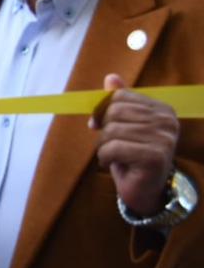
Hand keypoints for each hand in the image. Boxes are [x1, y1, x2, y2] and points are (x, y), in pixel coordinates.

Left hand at [92, 74, 179, 216]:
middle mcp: (167, 121)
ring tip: (113, 156)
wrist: (143, 190)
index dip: (103, 111)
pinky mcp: (155, 157)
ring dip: (103, 146)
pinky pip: (113, 148)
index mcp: (161, 109)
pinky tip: (113, 164)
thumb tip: (110, 78)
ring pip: (112, 130)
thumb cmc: (130, 155)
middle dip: (104, 130)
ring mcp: (164, 139)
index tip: (101, 125)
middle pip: (114, 111)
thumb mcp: (122, 125)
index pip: (119, 96)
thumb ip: (118, 101)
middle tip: (110, 146)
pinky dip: (104, 157)